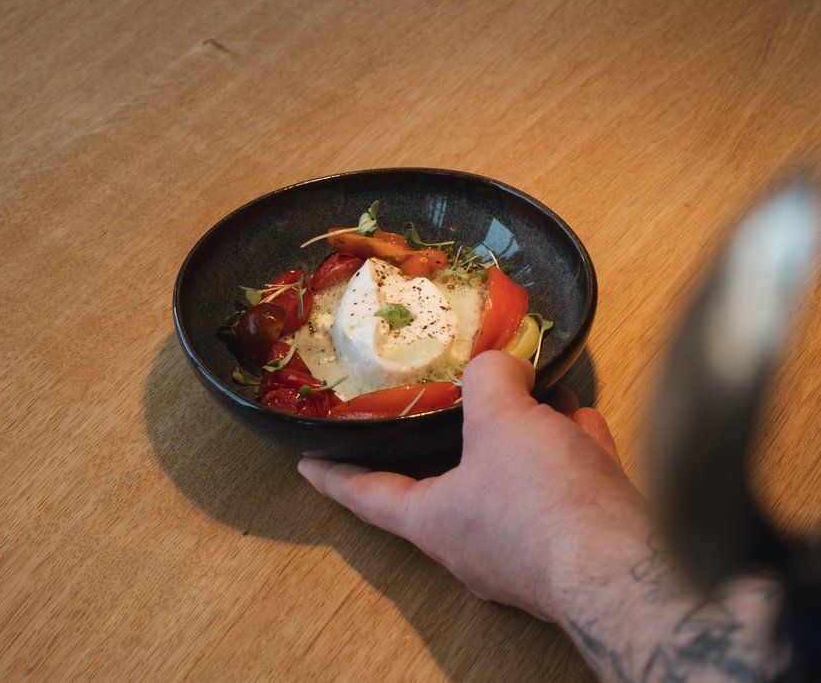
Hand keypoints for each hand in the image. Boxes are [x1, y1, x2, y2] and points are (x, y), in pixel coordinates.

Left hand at [298, 350, 645, 620]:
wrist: (628, 570)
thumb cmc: (541, 502)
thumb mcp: (501, 418)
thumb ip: (489, 378)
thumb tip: (500, 363)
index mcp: (436, 521)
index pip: (367, 495)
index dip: (334, 475)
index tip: (306, 464)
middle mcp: (475, 545)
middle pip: (450, 484)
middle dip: (454, 441)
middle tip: (449, 408)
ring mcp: (527, 553)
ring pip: (513, 483)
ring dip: (521, 440)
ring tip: (531, 398)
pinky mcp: (576, 549)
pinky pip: (563, 493)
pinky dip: (567, 455)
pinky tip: (580, 422)